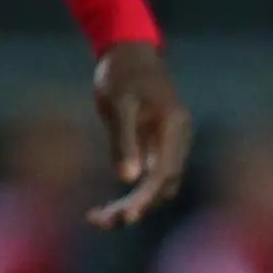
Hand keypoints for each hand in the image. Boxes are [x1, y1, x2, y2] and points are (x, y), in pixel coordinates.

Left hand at [89, 40, 192, 226]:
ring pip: (156, 187)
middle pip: (162, 186)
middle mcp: (175, 140)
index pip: (163, 173)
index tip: (124, 216)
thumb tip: (126, 179)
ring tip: (98, 218)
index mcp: (172, 128)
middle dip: (135, 206)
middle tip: (100, 221)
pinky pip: (147, 178)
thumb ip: (123, 141)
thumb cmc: (122, 73)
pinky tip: (106, 205)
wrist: (128, 51)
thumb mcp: (118, 104)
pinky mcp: (153, 147)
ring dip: (132, 205)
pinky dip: (130, 194)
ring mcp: (166, 145)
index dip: (145, 197)